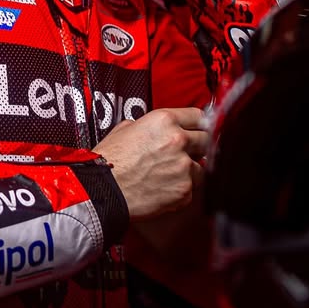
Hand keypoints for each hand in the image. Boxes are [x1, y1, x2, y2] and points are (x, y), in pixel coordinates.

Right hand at [93, 107, 207, 219]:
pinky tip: (164, 188)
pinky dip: (181, 188)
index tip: (198, 129)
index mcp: (165, 120)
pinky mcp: (185, 190)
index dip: (198, 124)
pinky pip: (192, 187)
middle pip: (206, 139)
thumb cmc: (109, 161)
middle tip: (185, 153)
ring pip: (202, 165)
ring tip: (168, 175)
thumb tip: (159, 130)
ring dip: (190, 169)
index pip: (198, 116)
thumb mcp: (126, 128)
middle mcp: (178, 140)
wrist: (102, 191)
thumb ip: (150, 125)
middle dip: (198, 146)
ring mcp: (184, 167)